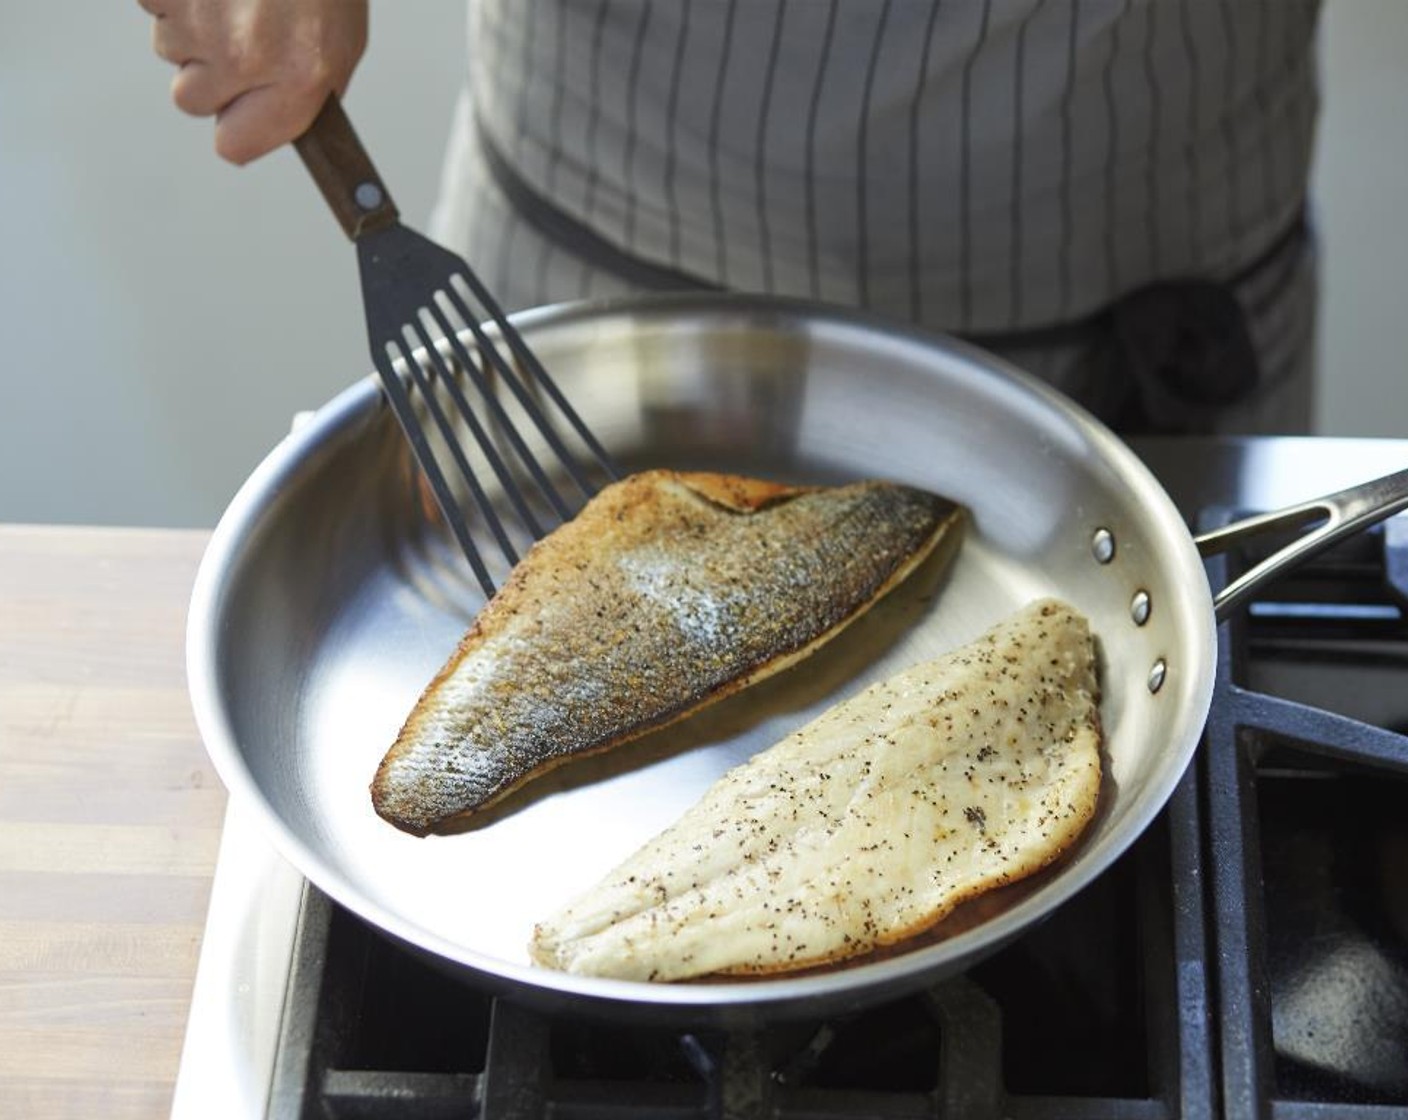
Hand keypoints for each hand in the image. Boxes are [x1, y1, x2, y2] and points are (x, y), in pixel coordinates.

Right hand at [140, 0, 367, 164]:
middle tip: (240, 30)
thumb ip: (305, 93)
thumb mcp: (342, 40)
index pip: (234, 145)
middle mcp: (243, 52)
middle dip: (209, 72)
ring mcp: (197, 14)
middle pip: (191, 99)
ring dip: (193, 23)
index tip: (241, 111)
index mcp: (296, 76)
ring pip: (169, 47)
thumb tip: (269, 123)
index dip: (236, 127)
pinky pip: (151, 3)